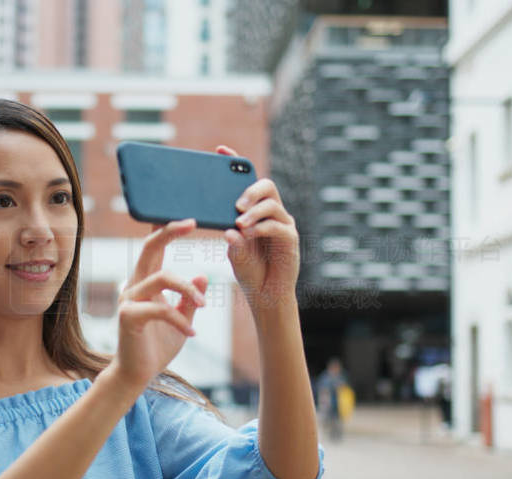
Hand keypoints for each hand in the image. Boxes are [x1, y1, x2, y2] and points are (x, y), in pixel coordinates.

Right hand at [113, 219, 208, 389]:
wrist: (138, 374)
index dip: (168, 232)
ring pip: (161, 277)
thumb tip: (203, 275)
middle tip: (191, 224)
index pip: (153, 249)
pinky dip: (180, 319)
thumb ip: (189, 298)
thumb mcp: (181, 318)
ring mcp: (129, 300)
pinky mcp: (128, 317)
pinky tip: (192, 333)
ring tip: (204, 306)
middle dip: (168, 232)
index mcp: (145, 283)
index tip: (191, 222)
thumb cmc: (157, 346)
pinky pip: (160, 308)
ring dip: (188, 289)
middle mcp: (134, 286)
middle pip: (148, 249)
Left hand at [217, 145, 300, 310]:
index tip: (220, 150)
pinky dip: (261, 228)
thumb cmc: (248, 271)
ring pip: (272, 204)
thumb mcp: (233, 251)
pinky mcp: (290, 240)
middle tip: (236, 204)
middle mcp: (272, 213)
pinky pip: (278, 226)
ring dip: (254, 211)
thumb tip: (227, 229)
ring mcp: (283, 225)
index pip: (248, 181)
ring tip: (239, 223)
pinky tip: (247, 234)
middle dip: (250, 189)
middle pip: (266, 186)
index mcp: (256, 210)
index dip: (236, 163)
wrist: (265, 295)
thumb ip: (230, 238)